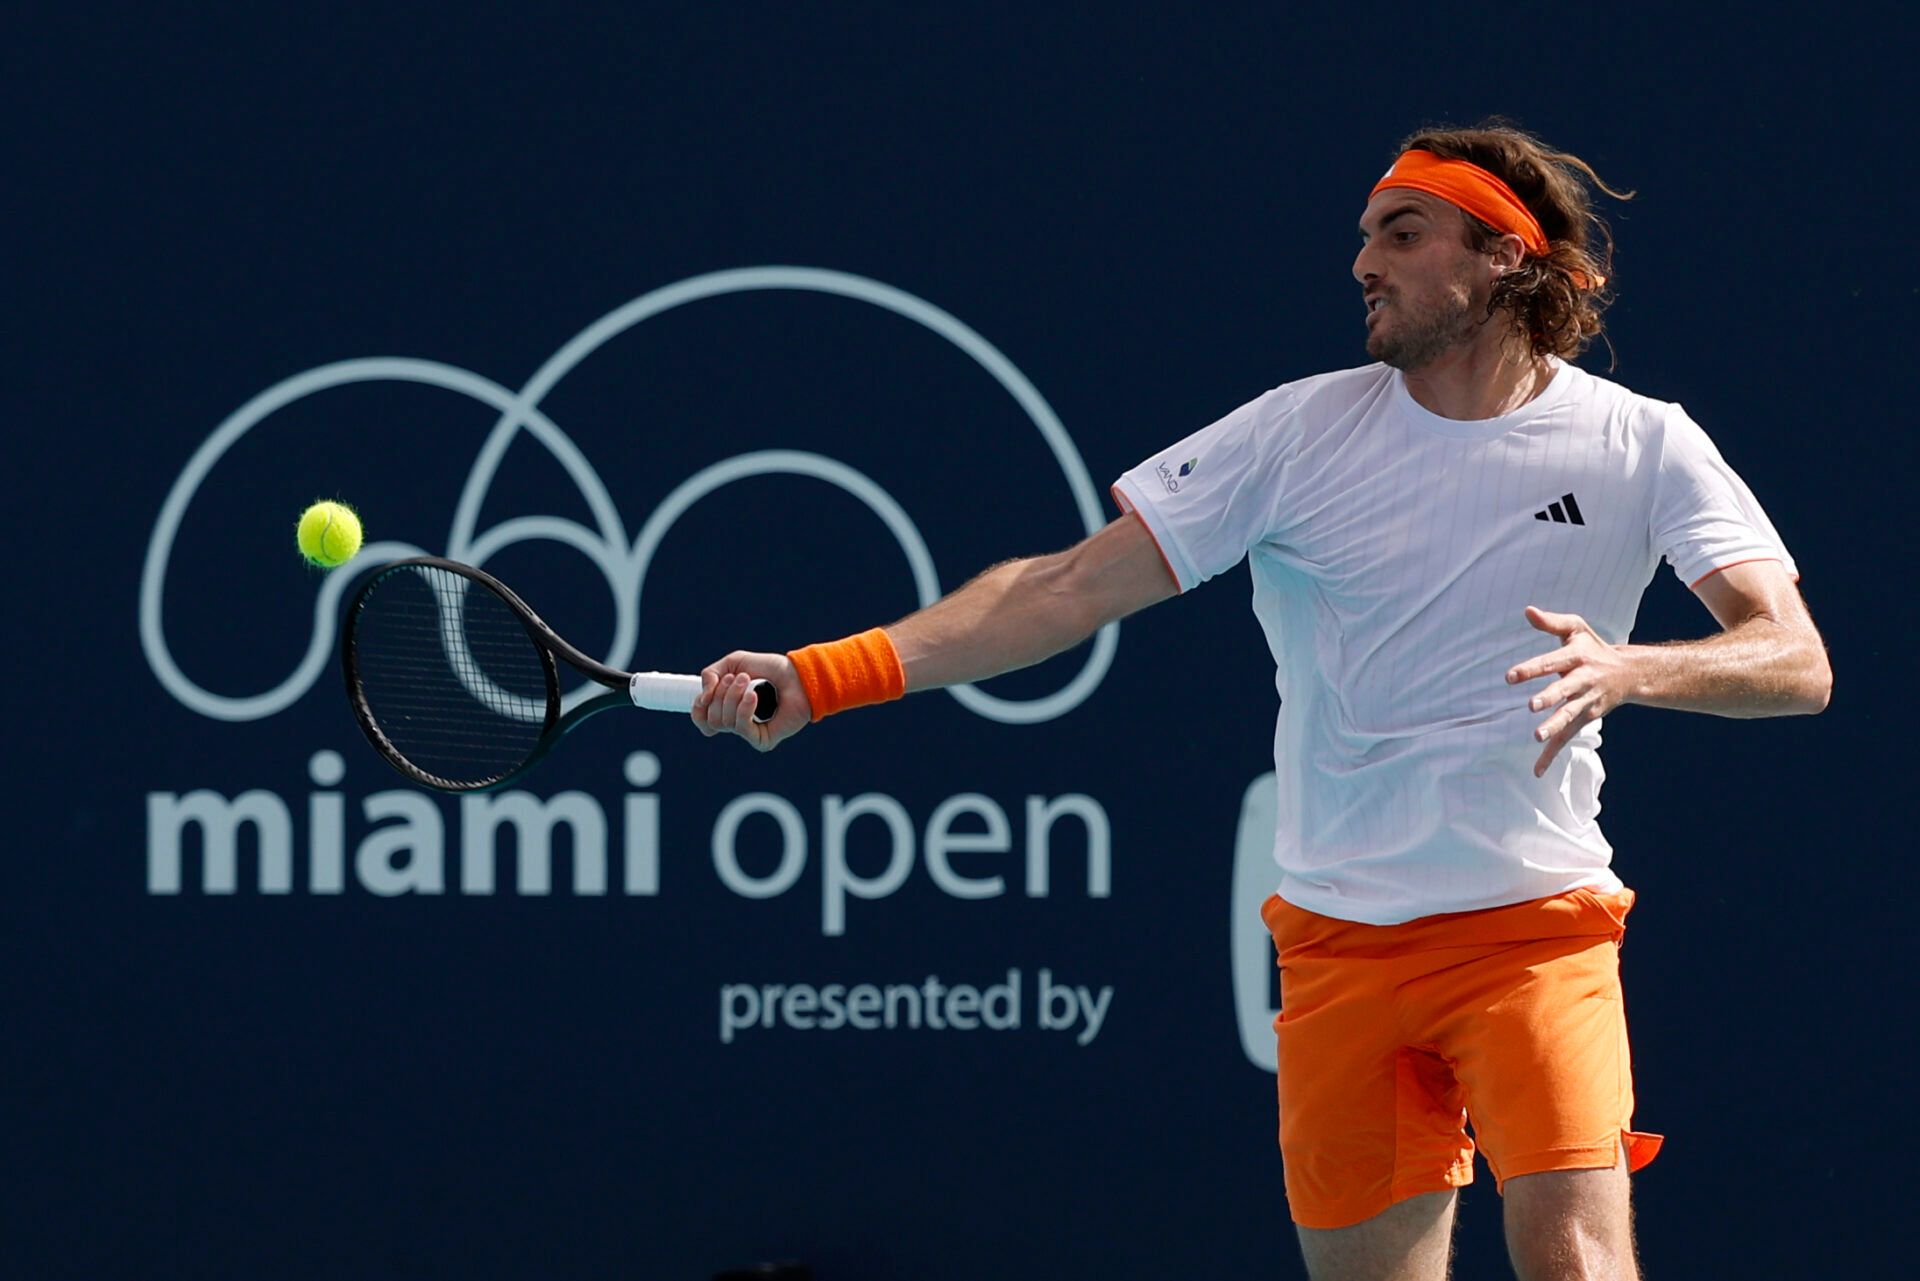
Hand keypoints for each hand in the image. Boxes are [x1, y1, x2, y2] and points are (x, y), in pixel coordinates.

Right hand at [691, 650, 811, 751]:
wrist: (798, 675)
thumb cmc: (769, 669)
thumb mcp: (733, 663)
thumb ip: (710, 675)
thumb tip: (703, 698)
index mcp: (727, 708)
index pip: (702, 720)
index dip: (698, 708)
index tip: (707, 693)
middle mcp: (737, 723)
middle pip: (712, 719)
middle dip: (721, 694)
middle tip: (739, 679)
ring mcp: (749, 733)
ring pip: (724, 722)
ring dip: (733, 697)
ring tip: (748, 682)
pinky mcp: (762, 740)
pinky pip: (742, 728)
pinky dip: (744, 708)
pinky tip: (753, 696)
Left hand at [1505, 606, 1637, 777]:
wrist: (1629, 673)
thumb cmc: (1593, 647)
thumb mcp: (1576, 629)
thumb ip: (1551, 622)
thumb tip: (1527, 610)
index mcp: (1576, 657)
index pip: (1551, 662)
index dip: (1531, 668)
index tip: (1510, 676)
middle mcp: (1583, 680)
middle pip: (1565, 690)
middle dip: (1550, 697)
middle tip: (1531, 705)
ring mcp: (1586, 702)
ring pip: (1570, 716)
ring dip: (1555, 726)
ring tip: (1538, 736)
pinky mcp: (1586, 718)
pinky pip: (1567, 738)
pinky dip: (1552, 755)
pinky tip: (1537, 770)